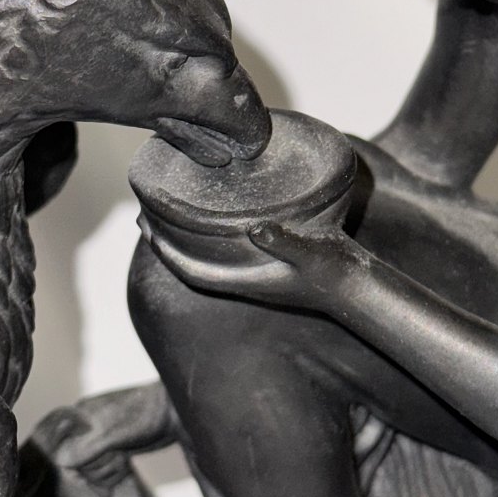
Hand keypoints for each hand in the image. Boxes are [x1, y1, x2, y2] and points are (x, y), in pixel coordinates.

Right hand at [33, 382, 174, 491]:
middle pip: (77, 466)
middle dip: (99, 467)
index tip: (85, 477)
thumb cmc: (148, 414)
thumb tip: (61, 460)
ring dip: (110, 471)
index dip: (74, 468)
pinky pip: (104, 472)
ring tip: (125, 457)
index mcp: (79, 416)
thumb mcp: (115, 431)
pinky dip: (114, 475)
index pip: (61, 452)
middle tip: (119, 453)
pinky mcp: (114, 448)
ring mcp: (100, 439)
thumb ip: (87, 446)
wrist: (177, 412)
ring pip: (92, 472)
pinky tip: (126, 468)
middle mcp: (86, 427)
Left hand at [140, 213, 362, 312]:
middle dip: (166, 240)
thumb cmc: (334, 272)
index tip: (144, 226)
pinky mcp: (265, 263)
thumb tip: (256, 228)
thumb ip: (287, 242)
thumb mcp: (313, 254)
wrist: (354, 285)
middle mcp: (244, 278)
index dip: (165, 251)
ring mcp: (253, 273)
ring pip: (206, 256)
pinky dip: (207, 235)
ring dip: (184, 236)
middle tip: (143, 211)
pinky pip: (225, 251)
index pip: (192, 270)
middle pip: (192, 261)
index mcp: (247, 280)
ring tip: (167, 211)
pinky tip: (209, 215)